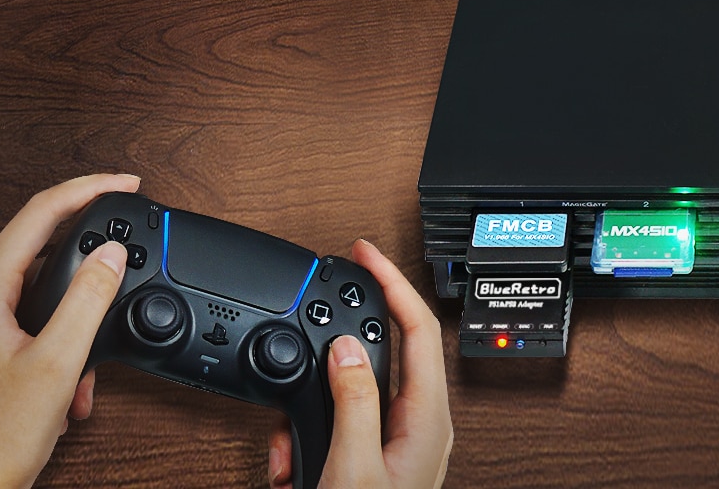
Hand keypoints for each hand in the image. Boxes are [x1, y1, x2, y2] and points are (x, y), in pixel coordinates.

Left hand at [0, 173, 139, 488]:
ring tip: (107, 325)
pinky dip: (73, 332)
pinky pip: (46, 311)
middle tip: (130, 215)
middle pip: (46, 234)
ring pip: (49, 278)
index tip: (127, 184)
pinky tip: (82, 375)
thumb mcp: (56, 363)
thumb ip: (88, 301)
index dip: (90, 188)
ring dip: (86, 300)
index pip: (43, 210)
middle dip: (93, 233)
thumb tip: (112, 253)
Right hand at [268, 240, 452, 488]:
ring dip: (317, 395)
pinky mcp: (372, 457)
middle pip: (387, 347)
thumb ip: (354, 400)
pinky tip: (293, 464)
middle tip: (328, 300)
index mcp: (427, 416)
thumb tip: (346, 344)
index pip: (417, 326)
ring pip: (355, 386)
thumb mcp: (356, 468)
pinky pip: (341, 421)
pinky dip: (310, 431)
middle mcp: (417, 421)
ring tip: (292, 437)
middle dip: (347, 334)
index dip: (393, 281)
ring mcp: (396, 440)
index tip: (366, 252)